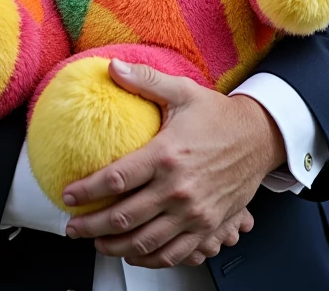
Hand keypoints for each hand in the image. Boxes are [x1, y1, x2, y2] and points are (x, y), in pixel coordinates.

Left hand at [64, 59, 284, 267]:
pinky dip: (149, 260)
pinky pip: (173, 255)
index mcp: (167, 155)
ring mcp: (193, 214)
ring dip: (115, 247)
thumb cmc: (219, 116)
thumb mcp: (182, 91)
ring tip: (96, 243)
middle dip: (91, 226)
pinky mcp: (207, 228)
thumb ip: (145, 81)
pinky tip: (134, 253)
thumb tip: (112, 67)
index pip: (117, 179)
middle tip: (73, 227)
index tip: (69, 196)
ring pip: (146, 243)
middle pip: (124, 218)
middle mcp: (178, 189)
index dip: (88, 191)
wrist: (259, 139)